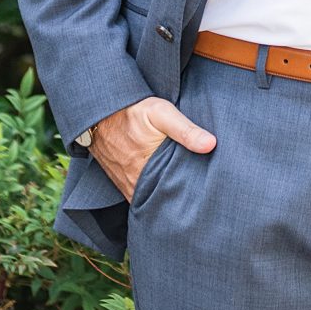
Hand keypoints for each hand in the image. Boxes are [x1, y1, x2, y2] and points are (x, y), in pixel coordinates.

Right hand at [89, 95, 215, 203]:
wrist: (98, 112)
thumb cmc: (131, 111)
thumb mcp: (161, 113)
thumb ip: (185, 130)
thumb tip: (211, 144)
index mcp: (146, 170)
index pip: (175, 193)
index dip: (191, 194)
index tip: (207, 193)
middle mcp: (134, 184)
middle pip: (164, 198)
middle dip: (180, 198)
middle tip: (200, 196)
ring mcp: (127, 185)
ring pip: (151, 198)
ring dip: (166, 195)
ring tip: (186, 194)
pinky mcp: (122, 182)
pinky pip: (140, 195)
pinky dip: (152, 193)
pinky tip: (165, 186)